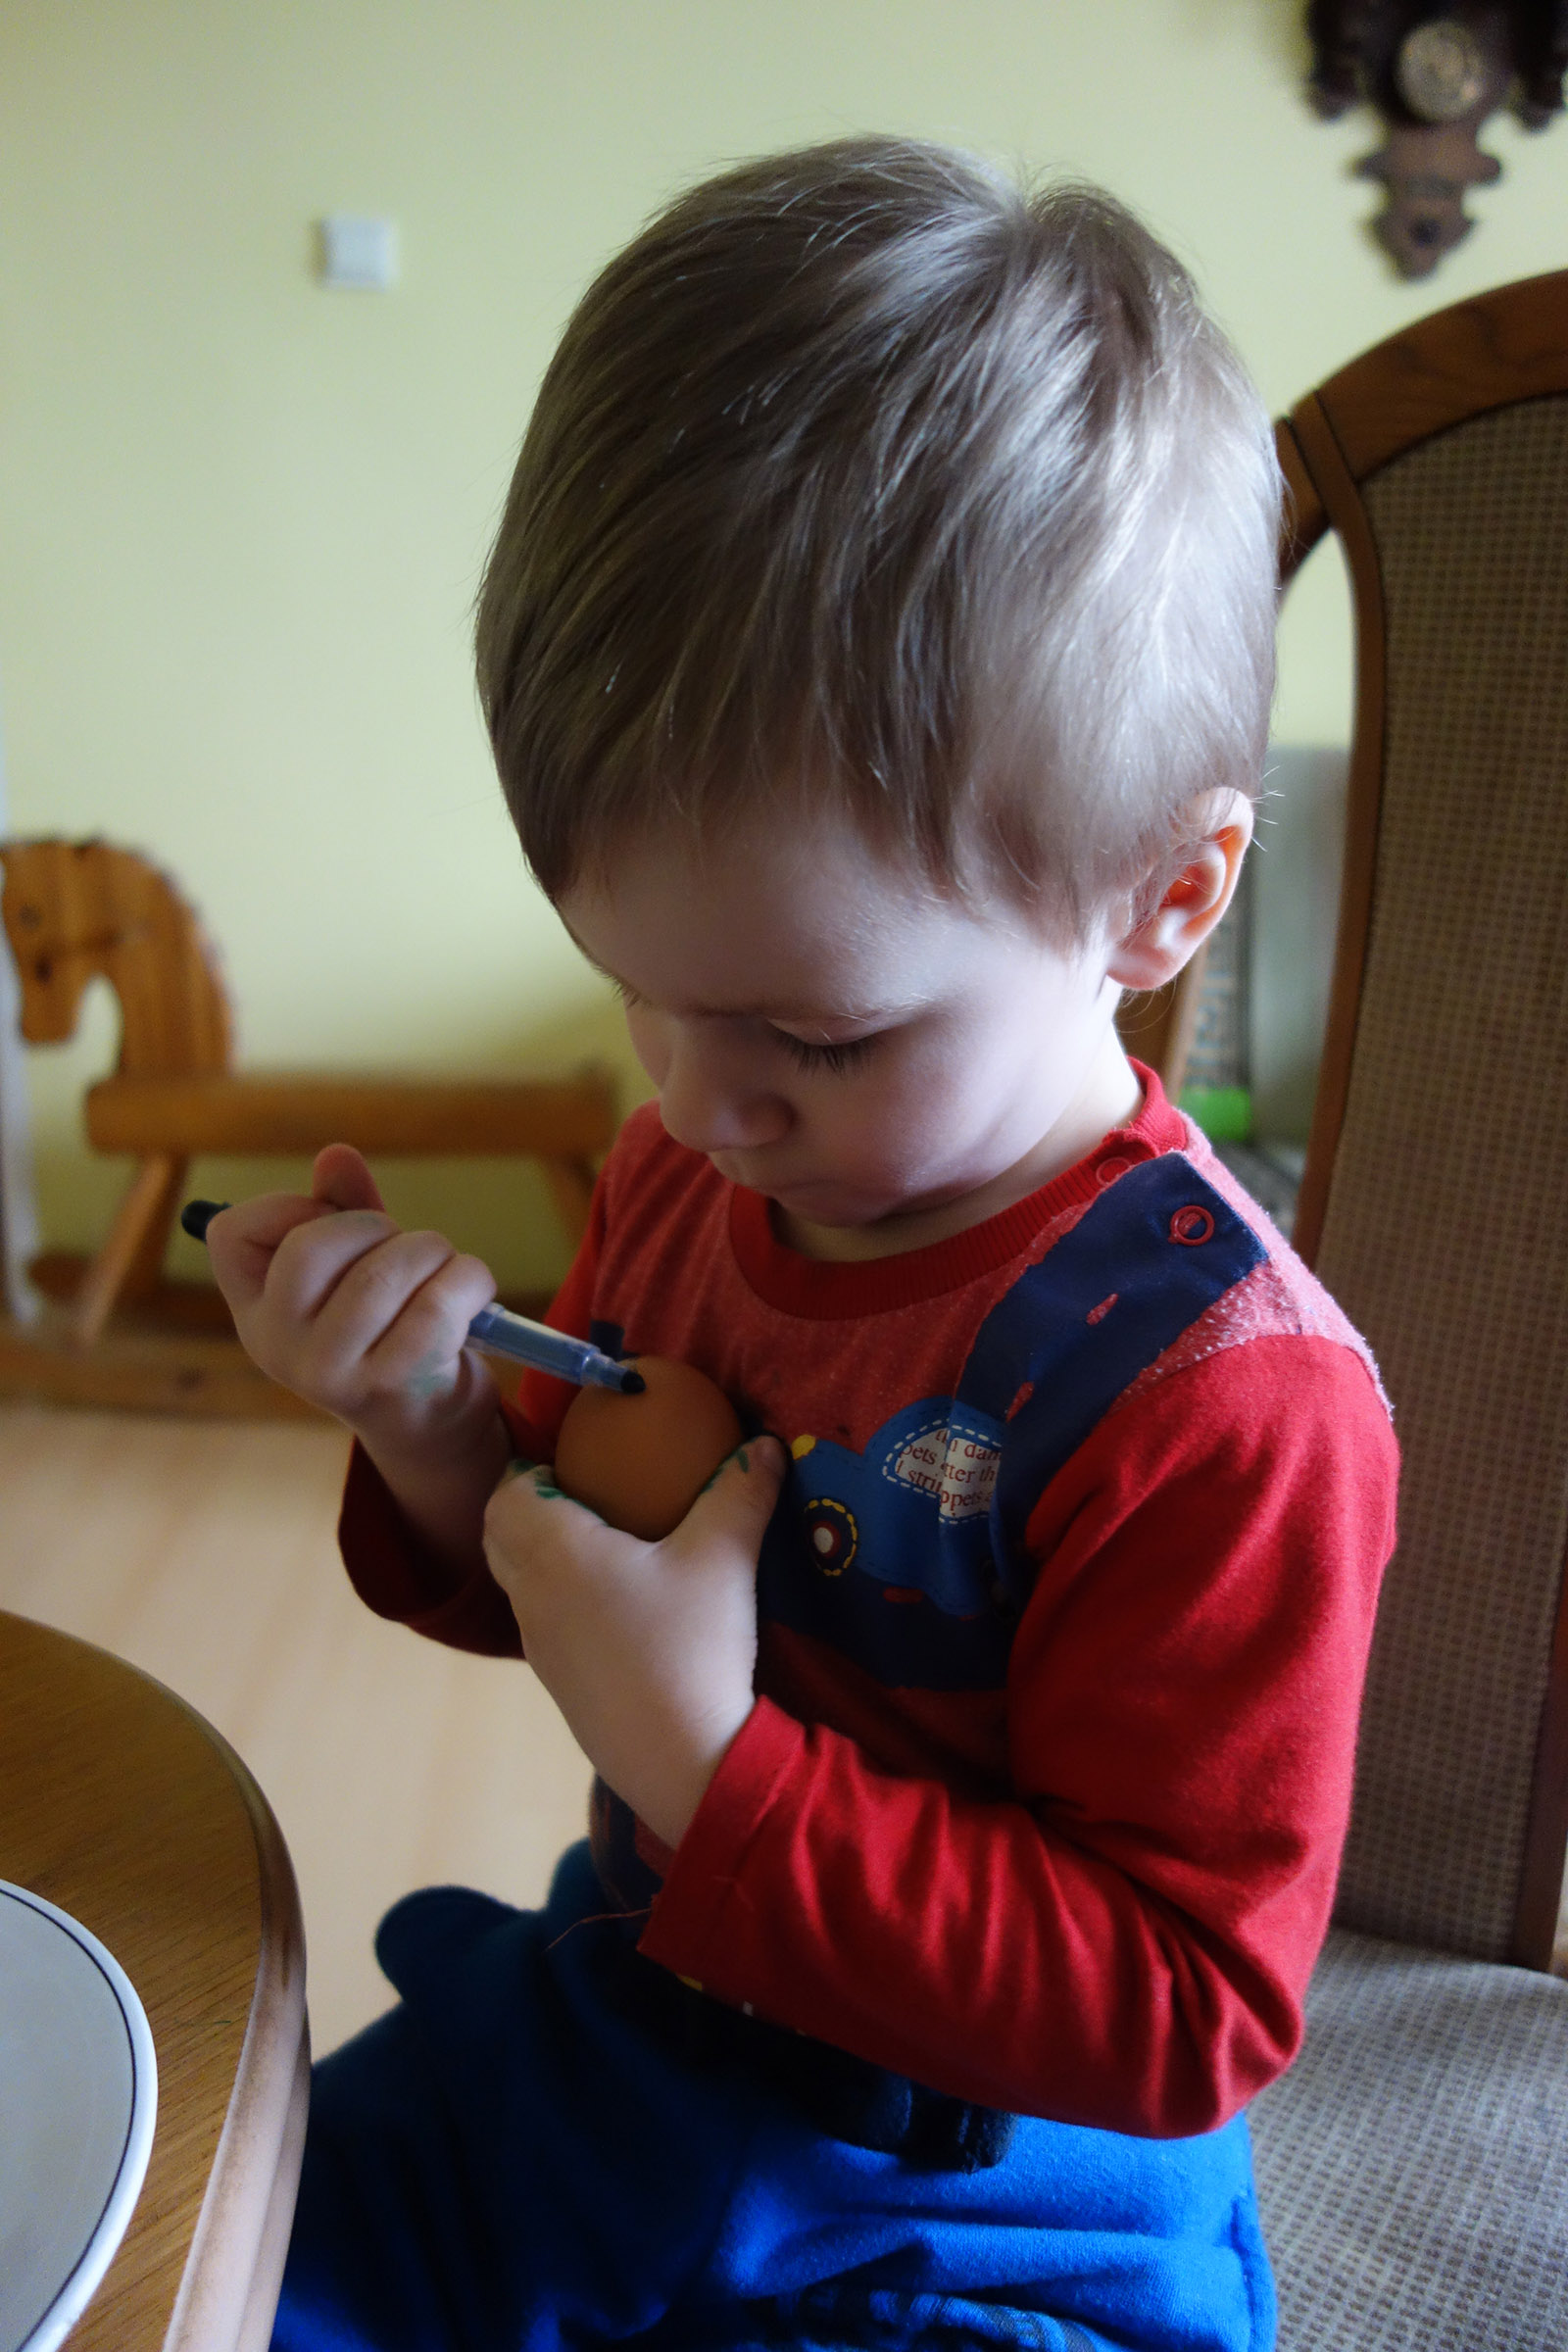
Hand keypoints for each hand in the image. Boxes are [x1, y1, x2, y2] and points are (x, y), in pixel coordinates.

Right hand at [208, 1144, 508, 1565]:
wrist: (429, 1424)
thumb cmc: (390, 1327)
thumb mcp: (359, 1264)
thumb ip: (344, 1207)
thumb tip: (337, 1155)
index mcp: (257, 1311)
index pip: (232, 1233)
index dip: (287, 1206)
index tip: (330, 1220)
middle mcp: (278, 1346)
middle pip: (311, 1246)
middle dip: (376, 1226)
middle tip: (408, 1245)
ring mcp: (329, 1372)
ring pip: (381, 1272)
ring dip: (433, 1251)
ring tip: (449, 1266)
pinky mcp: (390, 1386)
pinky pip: (434, 1306)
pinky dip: (468, 1281)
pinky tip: (474, 1293)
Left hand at [483, 1437, 785, 1847]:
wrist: (684, 1761)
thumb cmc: (692, 1647)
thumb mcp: (724, 1559)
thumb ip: (742, 1493)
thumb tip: (764, 1444)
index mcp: (556, 1553)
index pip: (507, 1496)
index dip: (528, 1472)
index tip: (566, 1461)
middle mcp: (533, 1597)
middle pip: (499, 1537)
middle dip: (524, 1508)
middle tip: (578, 1493)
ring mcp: (541, 1648)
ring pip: (518, 1584)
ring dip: (539, 1557)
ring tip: (599, 1547)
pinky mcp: (559, 1687)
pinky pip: (542, 1624)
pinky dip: (560, 1601)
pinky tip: (618, 1610)